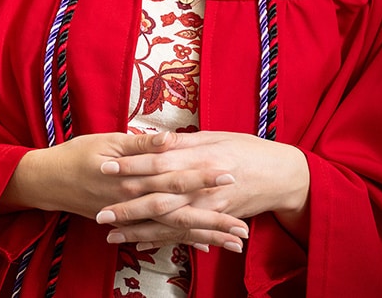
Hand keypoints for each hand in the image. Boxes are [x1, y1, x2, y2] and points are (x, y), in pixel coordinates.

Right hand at [4, 132, 248, 250]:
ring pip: (175, 229)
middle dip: (215, 220)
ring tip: (234, 243)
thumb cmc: (78, 154)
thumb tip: (169, 139)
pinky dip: (183, 241)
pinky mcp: (130, 222)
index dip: (204, 179)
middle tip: (244, 229)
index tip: (231, 177)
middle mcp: (139, 200)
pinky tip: (204, 245)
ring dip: (206, 236)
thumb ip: (141, 143)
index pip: (177, 178)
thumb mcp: (108, 140)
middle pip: (183, 213)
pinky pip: (160, 236)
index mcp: (136, 177)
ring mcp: (135, 215)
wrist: (49, 181)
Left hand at [97, 130, 309, 246]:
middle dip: (128, 206)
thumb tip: (154, 140)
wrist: (282, 176)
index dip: (131, 165)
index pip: (159, 162)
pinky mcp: (214, 220)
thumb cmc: (248, 149)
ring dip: (139, 229)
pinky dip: (163, 240)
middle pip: (159, 197)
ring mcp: (209, 206)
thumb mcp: (217, 137)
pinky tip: (140, 245)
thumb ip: (184, 143)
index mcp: (201, 158)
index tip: (105, 166)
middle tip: (100, 213)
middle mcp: (203, 185)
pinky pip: (185, 234)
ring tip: (112, 234)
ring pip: (168, 221)